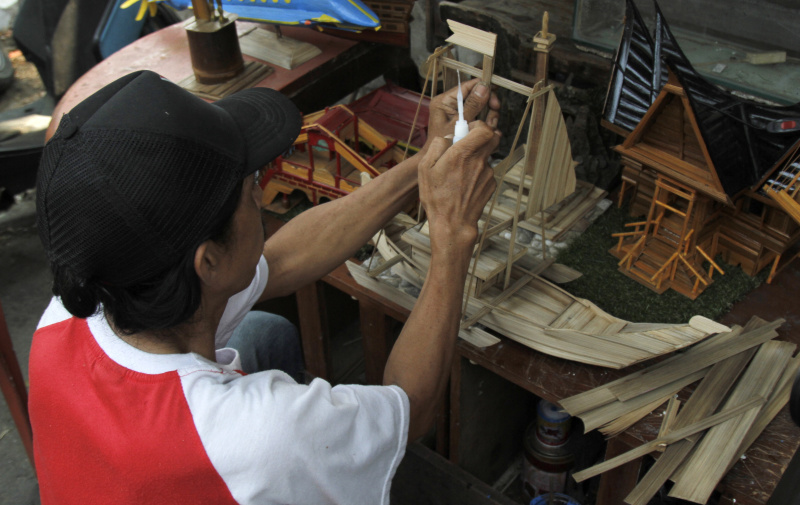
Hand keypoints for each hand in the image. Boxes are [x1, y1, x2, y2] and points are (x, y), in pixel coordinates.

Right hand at [418, 121, 499, 253]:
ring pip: (486, 156)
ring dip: (475, 159)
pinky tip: (464, 184)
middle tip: (467, 145)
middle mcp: (478, 161)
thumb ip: (437, 146)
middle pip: (492, 138)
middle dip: (481, 137)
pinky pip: (485, 172)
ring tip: (458, 174)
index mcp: (462, 154)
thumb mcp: (425, 168)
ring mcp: (487, 174)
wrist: (452, 223)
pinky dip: (477, 173)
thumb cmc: (436, 197)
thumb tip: (449, 137)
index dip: (478, 125)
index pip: (484, 129)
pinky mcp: (490, 185)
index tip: (468, 130)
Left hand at [424, 78, 500, 153]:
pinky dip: (486, 123)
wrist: (437, 162)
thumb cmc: (444, 144)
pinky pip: (479, 117)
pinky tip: (490, 131)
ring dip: (489, 116)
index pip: (467, 86)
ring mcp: (458, 112)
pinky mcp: (464, 121)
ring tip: (491, 126)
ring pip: (480, 106)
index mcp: (445, 100)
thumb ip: (471, 105)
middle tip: (494, 115)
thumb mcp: (459, 123)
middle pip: (476, 95)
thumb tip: (484, 87)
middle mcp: (451, 104)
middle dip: (488, 105)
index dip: (483, 88)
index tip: (495, 97)